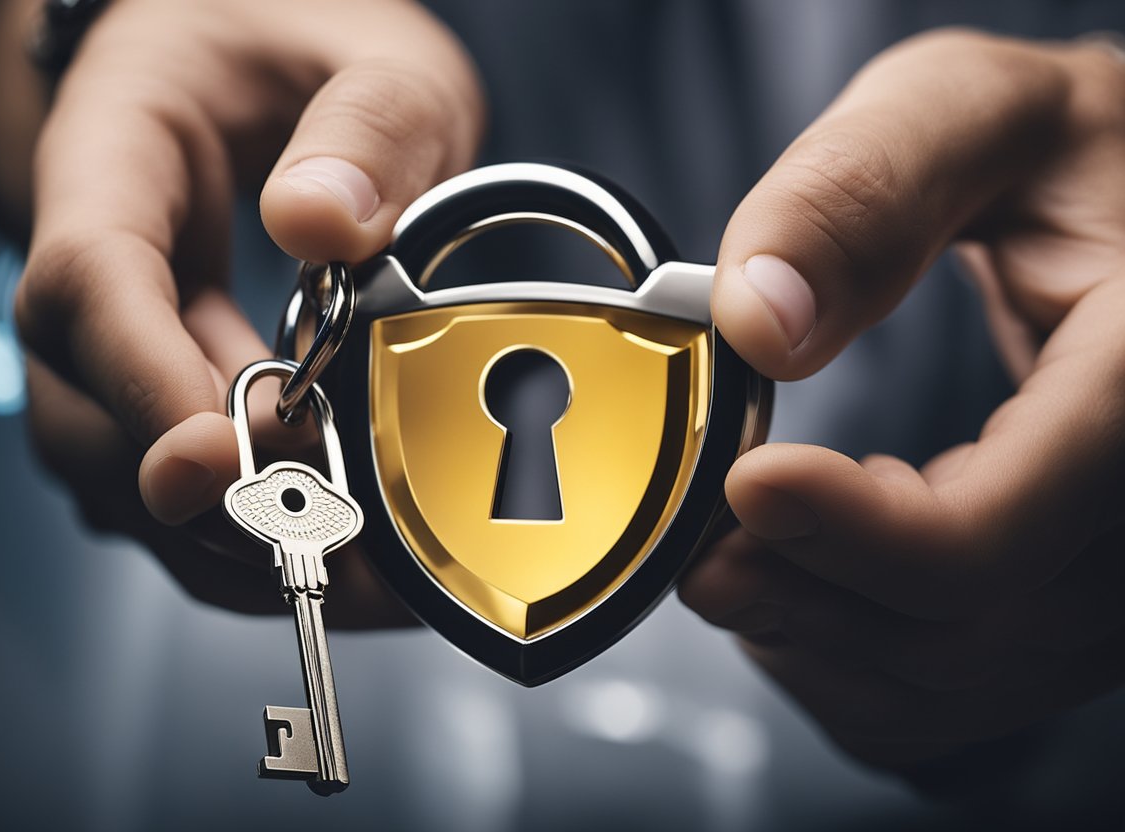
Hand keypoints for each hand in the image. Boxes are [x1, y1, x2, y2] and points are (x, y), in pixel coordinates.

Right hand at [7, 0, 483, 619]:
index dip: (143, 379)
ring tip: (342, 569)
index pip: (89, 277)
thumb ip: (367, 125)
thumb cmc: (299, 40)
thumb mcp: (374, 57)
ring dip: (215, 537)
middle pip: (82, 404)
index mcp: (116, 154)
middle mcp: (94, 261)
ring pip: (114, 467)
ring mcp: (115, 336)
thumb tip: (318, 220)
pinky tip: (323, 552)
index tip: (224, 453)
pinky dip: (233, 537)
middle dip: (194, 490)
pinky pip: (164, 482)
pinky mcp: (156, 381)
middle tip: (322, 527)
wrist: (256, 45)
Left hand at [679, 29, 1124, 770]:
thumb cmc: (1067, 155)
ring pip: (950, 681)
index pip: (988, 536)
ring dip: (814, 636)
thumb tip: (756, 319)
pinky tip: (805, 593)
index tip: (739, 484)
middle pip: (956, 630)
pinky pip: (957, 695)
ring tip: (742, 551)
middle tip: (700, 536)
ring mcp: (1119, 579)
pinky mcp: (1079, 608)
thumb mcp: (967, 115)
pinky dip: (853, 666)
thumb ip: (858, 195)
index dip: (844, 533)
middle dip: (800, 592)